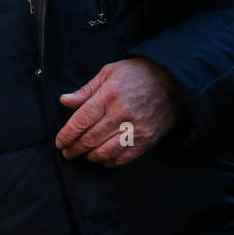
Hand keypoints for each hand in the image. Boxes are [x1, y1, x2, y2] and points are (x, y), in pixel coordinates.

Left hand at [55, 58, 176, 166]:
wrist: (173, 80)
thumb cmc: (137, 74)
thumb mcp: (108, 72)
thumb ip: (85, 90)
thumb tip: (64, 101)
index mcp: (108, 96)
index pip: (81, 121)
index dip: (66, 135)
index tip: (60, 143)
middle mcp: (122, 114)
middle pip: (90, 139)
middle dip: (74, 149)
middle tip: (67, 152)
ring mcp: (136, 129)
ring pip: (105, 152)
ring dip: (90, 157)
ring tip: (83, 156)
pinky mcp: (148, 139)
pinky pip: (124, 158)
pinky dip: (109, 162)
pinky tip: (102, 159)